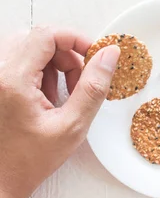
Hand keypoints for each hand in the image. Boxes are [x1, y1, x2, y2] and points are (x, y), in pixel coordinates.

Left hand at [0, 26, 119, 197]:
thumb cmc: (27, 162)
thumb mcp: (72, 126)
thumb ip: (93, 87)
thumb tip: (109, 55)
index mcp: (12, 80)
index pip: (47, 34)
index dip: (76, 39)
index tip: (95, 56)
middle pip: (37, 39)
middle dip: (66, 54)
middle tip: (81, 80)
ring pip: (28, 48)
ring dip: (53, 64)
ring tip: (63, 95)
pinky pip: (17, 62)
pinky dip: (38, 73)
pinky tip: (47, 99)